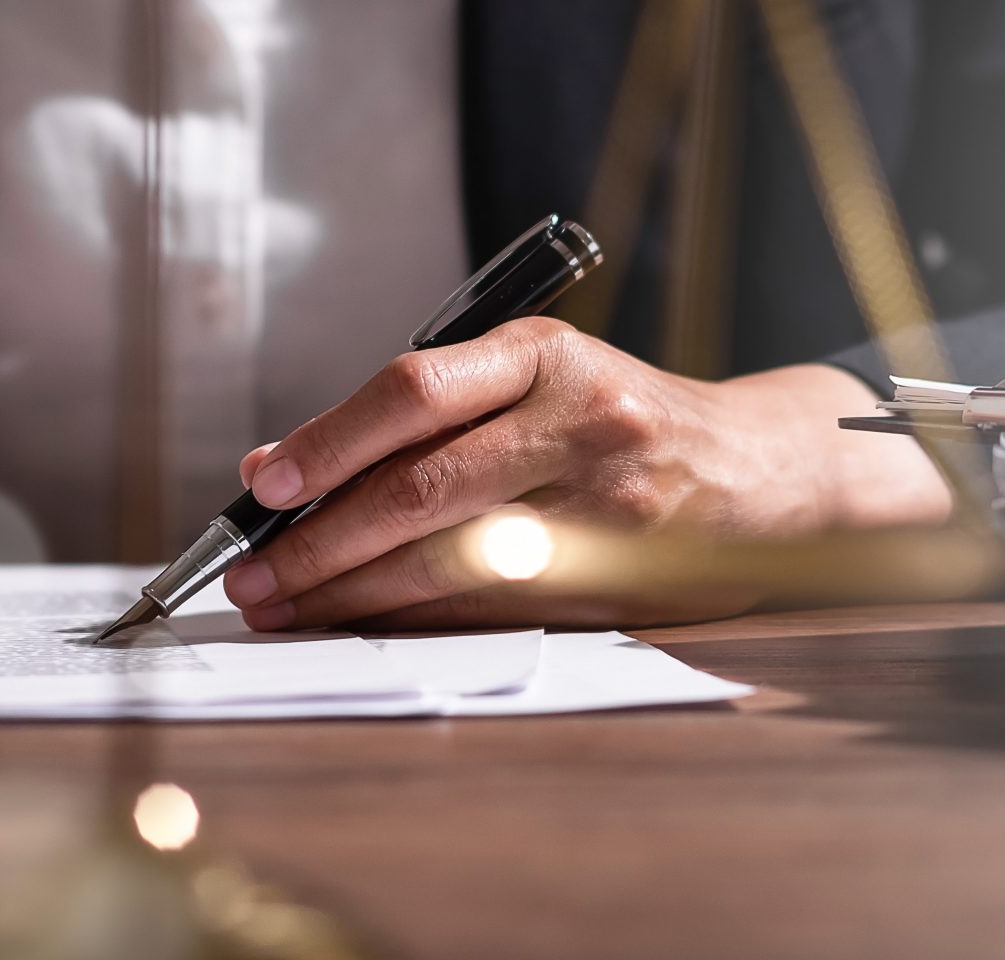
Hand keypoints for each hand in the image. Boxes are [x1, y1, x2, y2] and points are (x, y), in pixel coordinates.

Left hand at [221, 317, 952, 631]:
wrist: (753, 469)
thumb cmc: (609, 418)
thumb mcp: (525, 380)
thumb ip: (411, 415)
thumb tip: (273, 469)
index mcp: (543, 355)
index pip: (415, 389)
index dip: (329, 441)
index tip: (263, 486)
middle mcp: (577, 422)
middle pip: (422, 487)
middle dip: (320, 541)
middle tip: (251, 575)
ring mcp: (601, 508)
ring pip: (449, 560)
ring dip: (352, 593)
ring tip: (285, 607)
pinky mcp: (613, 581)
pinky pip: (488, 605)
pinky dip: (411, 618)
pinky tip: (359, 622)